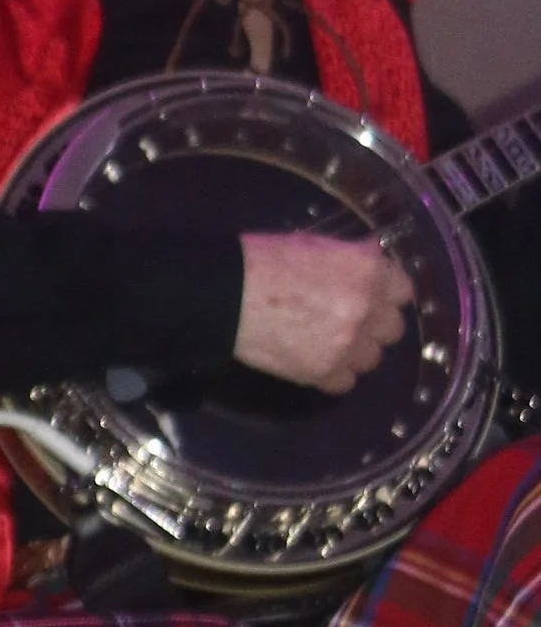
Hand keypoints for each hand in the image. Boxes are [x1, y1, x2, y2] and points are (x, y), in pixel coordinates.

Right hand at [232, 230, 411, 390]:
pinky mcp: (324, 373)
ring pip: (371, 359)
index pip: (403, 290)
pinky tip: (313, 359)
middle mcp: (366, 308)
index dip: (385, 293)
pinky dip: (333, 373)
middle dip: (372, 324)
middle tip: (346, 319)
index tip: (370, 295)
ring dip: (354, 351)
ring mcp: (347, 345)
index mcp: (366, 270)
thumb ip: (351, 257)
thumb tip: (372, 259)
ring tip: (326, 342)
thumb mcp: (314, 244)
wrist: (223, 297)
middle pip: (392, 329)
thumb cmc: (263, 261)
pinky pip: (346, 382)